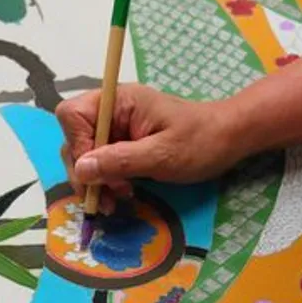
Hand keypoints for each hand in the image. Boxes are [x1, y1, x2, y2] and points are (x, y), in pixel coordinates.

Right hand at [56, 84, 248, 209]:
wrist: (229, 140)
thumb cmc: (201, 141)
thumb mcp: (162, 154)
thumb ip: (120, 160)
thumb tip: (82, 169)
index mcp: (118, 101)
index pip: (72, 115)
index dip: (76, 145)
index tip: (95, 173)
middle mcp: (111, 112)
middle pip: (74, 138)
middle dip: (85, 172)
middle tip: (103, 198)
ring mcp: (115, 128)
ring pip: (85, 155)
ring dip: (94, 181)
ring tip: (114, 200)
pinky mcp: (122, 144)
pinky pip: (100, 163)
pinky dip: (105, 182)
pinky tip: (121, 193)